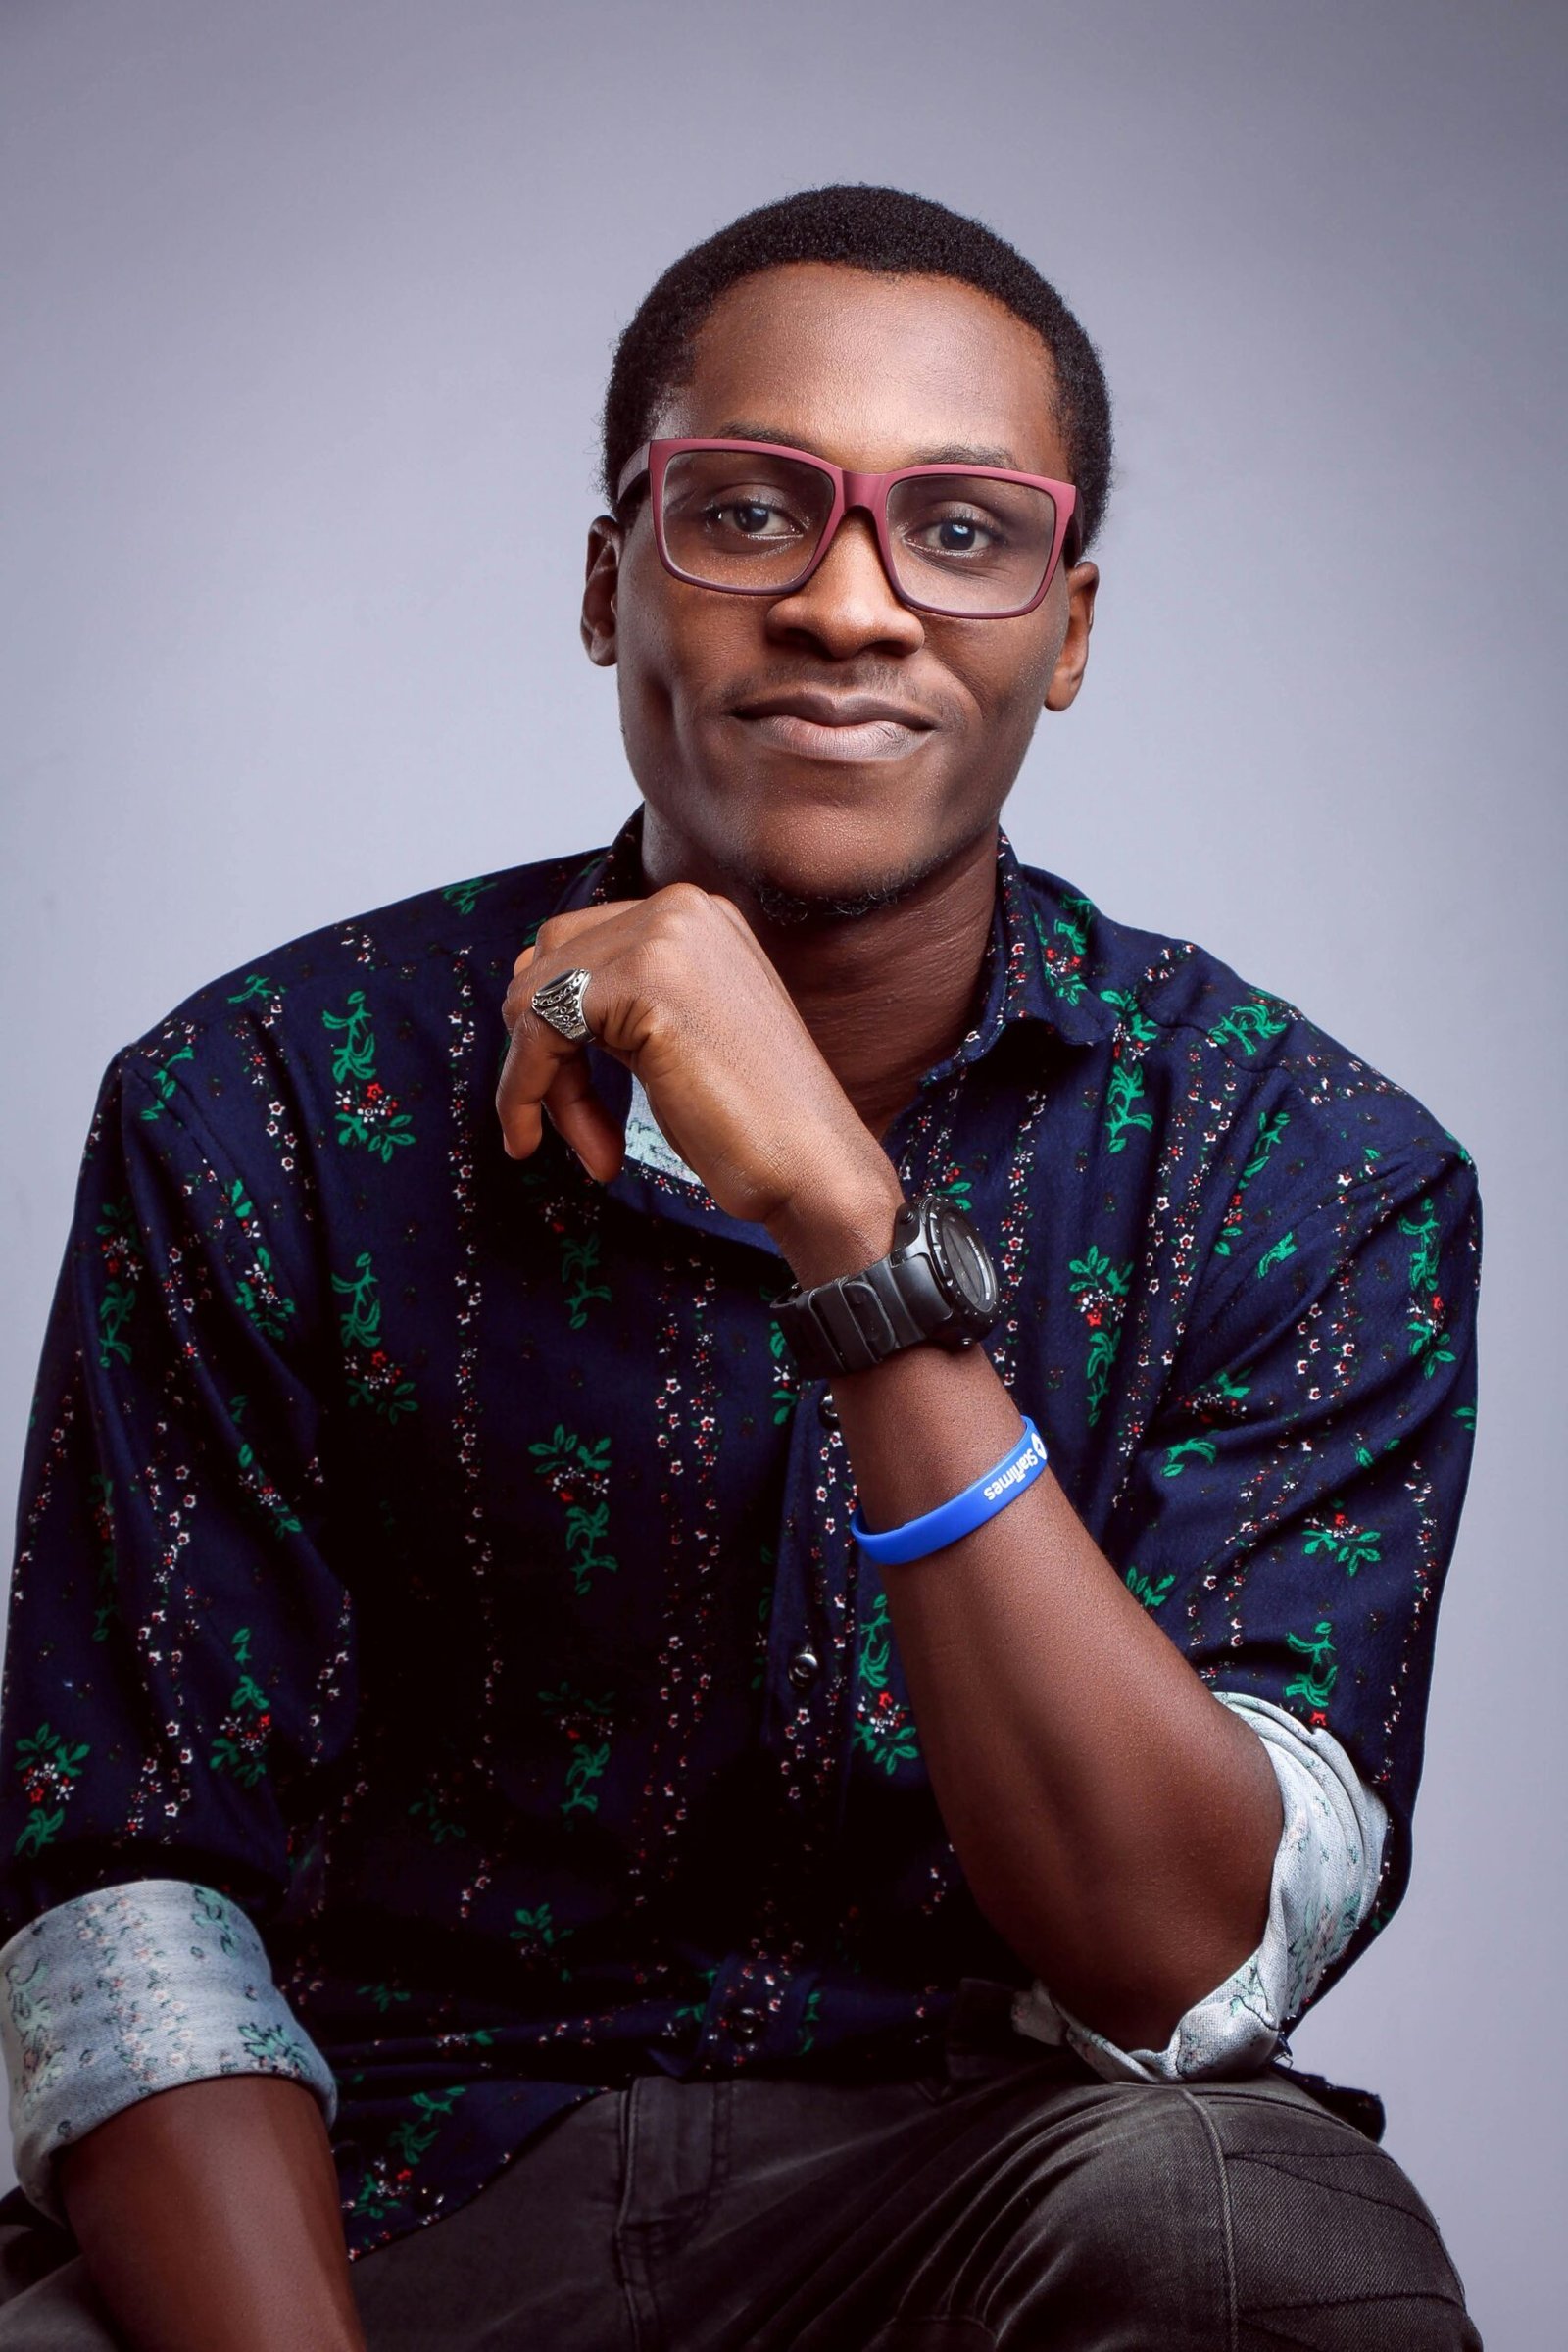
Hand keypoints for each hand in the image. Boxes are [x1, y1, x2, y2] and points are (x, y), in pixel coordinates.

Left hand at [497, 886, 901, 1266]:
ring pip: (532, 997)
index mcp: (696, 915)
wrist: (815, 1167)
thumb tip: (527, 986)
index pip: (575, 946)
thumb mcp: (675, 1035)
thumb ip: (618, 1000)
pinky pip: (536, 1028)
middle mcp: (681, 908)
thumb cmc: (751, 1121)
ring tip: (588, 1148)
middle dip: (543, 1054)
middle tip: (579, 1130)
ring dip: (538, 1083)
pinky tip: (553, 1144)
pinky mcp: (643, 980)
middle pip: (545, 965)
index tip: (574, 1102)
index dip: (555, 1029)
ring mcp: (664, 935)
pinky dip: (524, 1091)